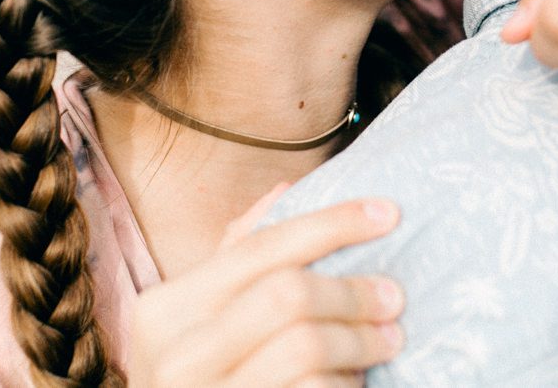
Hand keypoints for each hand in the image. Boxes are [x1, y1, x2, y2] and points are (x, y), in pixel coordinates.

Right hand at [127, 185, 405, 386]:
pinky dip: (346, 385)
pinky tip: (354, 382)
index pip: (259, 247)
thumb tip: (287, 190)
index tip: (388, 213)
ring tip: (386, 340)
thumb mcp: (199, 320)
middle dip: (352, 292)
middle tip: (394, 296)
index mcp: (164, 311)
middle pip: (289, 295)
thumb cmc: (203, 378)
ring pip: (307, 350)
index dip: (330, 224)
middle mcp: (178, 357)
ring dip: (360, 342)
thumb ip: (238, 259)